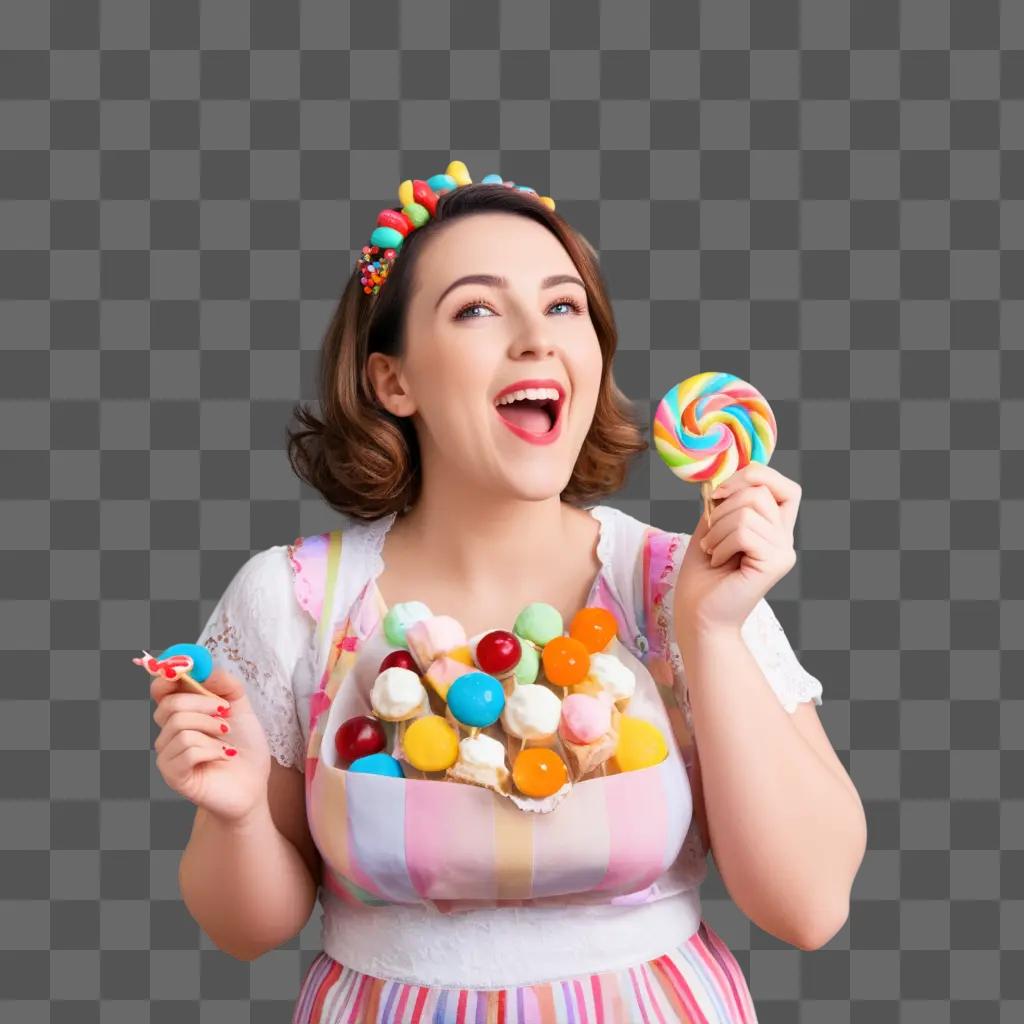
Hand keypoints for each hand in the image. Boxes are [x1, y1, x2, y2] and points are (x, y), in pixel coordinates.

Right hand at [151, 666, 271, 825]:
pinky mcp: (174, 775)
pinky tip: (224, 756)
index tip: (185, 669)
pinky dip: (212, 750)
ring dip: (212, 729)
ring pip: (179, 726)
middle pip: (170, 704)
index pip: (161, 689)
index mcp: (184, 712)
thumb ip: (225, 683)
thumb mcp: (241, 707)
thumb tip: (204, 667)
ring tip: (227, 741)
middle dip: (203, 704)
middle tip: (226, 714)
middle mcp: (170, 732)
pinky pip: (186, 750)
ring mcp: (169, 754)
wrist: (254, 784)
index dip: (168, 676)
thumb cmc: (245, 746)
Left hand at [674, 464, 801, 635]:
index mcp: (773, 528)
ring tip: (713, 552)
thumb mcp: (711, 528)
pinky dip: (721, 544)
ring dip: (717, 530)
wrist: (698, 616)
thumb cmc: (702, 577)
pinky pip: (744, 532)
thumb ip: (725, 502)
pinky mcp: (776, 564)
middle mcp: (785, 539)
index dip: (754, 477)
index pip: (784, 487)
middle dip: (722, 508)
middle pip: (759, 492)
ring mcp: (784, 552)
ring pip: (748, 511)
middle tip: (710, 537)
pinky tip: (718, 561)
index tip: (719, 494)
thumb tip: (725, 477)